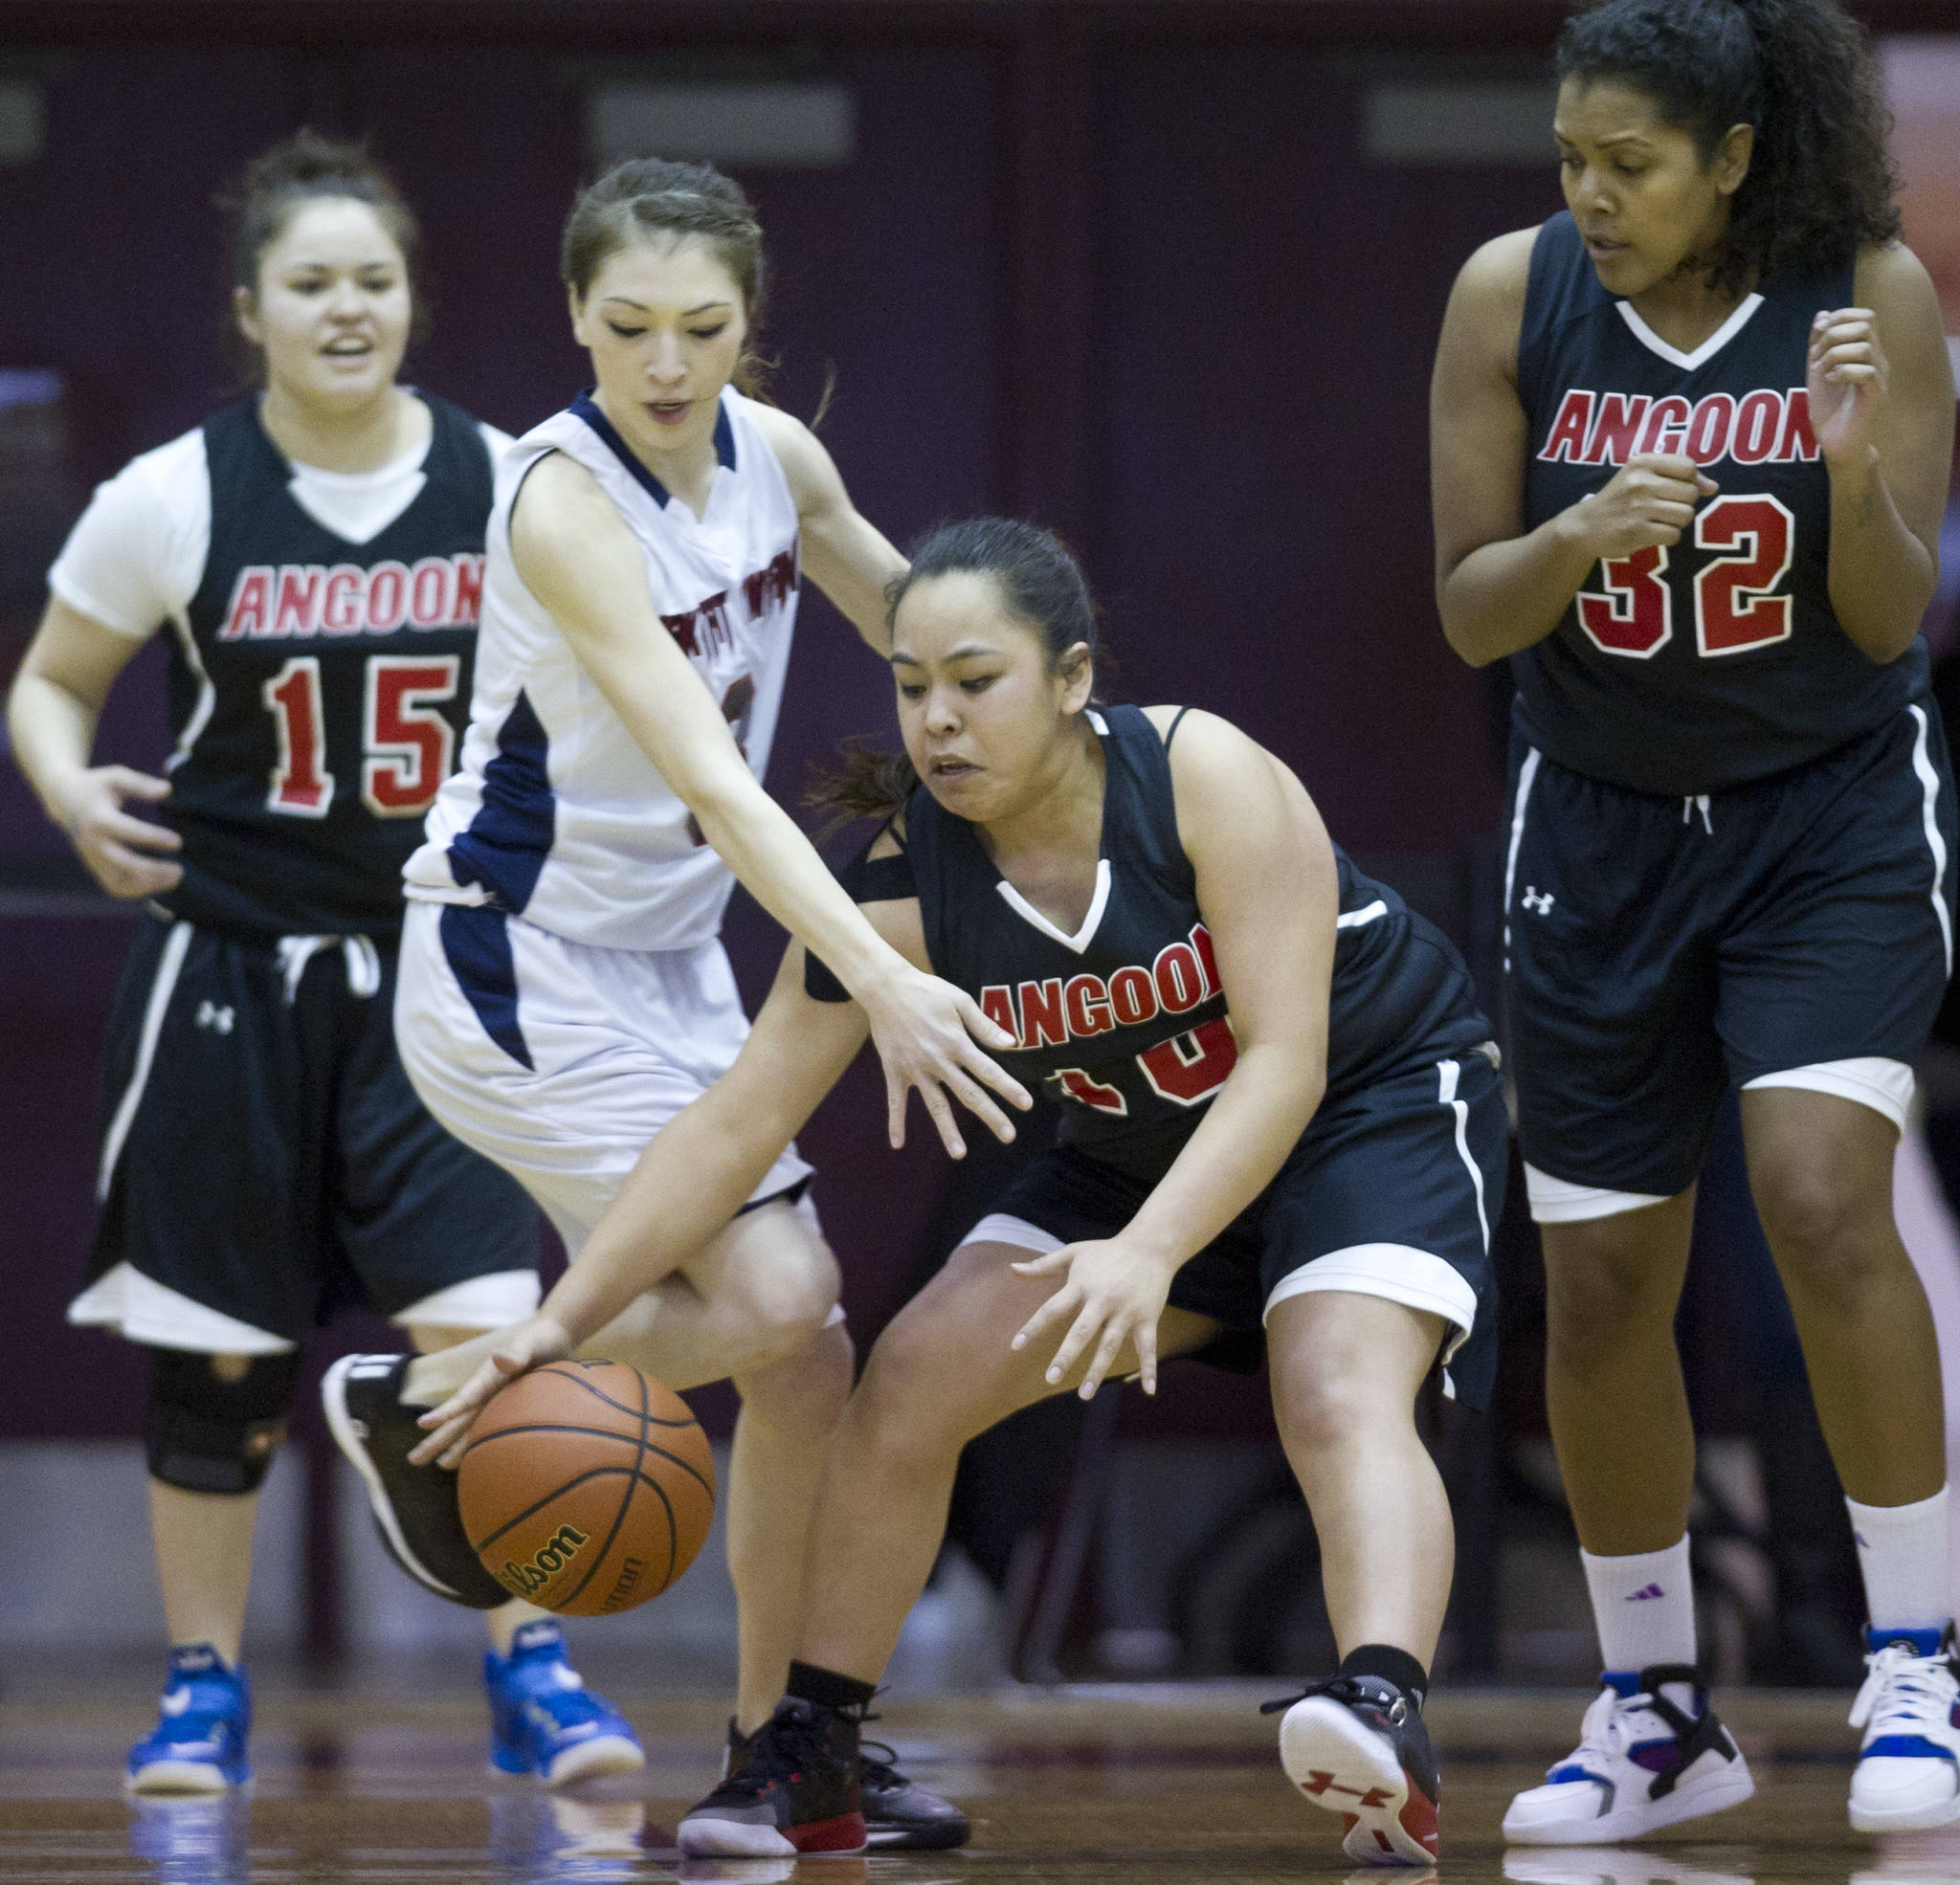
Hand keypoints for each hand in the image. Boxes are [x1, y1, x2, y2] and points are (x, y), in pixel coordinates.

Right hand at [54, 766, 182, 898]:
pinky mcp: (94, 866)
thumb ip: (141, 783)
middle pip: (123, 863)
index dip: (154, 838)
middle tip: (180, 870)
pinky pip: (114, 886)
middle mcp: (92, 842)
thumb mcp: (116, 777)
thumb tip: (167, 790)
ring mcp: (92, 857)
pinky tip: (160, 883)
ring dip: (148, 885)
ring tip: (175, 879)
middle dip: (153, 870)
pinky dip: (137, 890)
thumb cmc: (97, 786)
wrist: (64, 799)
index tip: (178, 842)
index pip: (128, 832)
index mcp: (98, 818)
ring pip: (118, 881)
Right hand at [409, 1314, 573, 1468]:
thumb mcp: (530, 1344)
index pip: (464, 1398)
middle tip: (413, 1459)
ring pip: (472, 1429)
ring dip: (456, 1447)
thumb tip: (497, 1357)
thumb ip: (516, 1353)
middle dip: (438, 1439)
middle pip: (460, 1419)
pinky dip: (482, 1444)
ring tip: (439, 1464)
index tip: (424, 1424)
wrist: (557, 1337)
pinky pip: (493, 1429)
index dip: (446, 1412)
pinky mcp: (511, 1409)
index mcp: (488, 1377)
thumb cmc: (542, 1338)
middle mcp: (488, 1392)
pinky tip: (475, 1459)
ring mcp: (497, 1402)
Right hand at [857, 962, 1031, 1157]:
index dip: (1009, 1088)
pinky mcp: (894, 1071)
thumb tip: (1012, 1044)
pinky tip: (897, 1144)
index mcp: (957, 1043)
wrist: (884, 987)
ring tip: (959, 1154)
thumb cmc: (927, 991)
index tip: (1026, 1105)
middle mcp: (938, 1060)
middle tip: (1009, 1136)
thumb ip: (984, 1026)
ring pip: (935, 1105)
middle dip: (991, 1116)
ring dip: (947, 1130)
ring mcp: (915, 1069)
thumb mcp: (960, 1001)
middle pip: (969, 1093)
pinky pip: (895, 1101)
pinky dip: (895, 1122)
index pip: (989, 1071)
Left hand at [1009, 1237, 1178, 1398]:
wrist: (1150, 1246)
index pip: (1051, 1309)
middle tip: (1051, 1378)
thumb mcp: (1073, 1253)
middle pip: (1081, 1331)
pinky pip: (1148, 1347)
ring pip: (1110, 1344)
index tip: (1015, 1347)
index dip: (1033, 1327)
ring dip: (1097, 1370)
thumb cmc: (1106, 1252)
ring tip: (1084, 1395)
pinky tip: (1148, 1391)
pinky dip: (1149, 1368)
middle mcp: (1102, 1300)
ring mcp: (1126, 1311)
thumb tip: (1012, 1269)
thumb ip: (1042, 1265)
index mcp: (1081, 1286)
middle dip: (1066, 1355)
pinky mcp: (1147, 1318)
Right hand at [1563, 452, 1717, 561]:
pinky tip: (1652, 534)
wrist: (1584, 527)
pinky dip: (1667, 537)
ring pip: (1686, 515)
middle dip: (1683, 504)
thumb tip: (1713, 487)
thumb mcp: (1642, 478)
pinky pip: (1673, 535)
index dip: (1689, 480)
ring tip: (1658, 521)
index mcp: (1642, 463)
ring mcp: (1638, 507)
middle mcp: (1640, 482)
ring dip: (1677, 522)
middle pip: (1691, 493)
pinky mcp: (1636, 531)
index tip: (1674, 490)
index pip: (1688, 466)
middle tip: (1663, 509)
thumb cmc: (1619, 500)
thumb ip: (1678, 477)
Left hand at [1808, 307, 1886, 465]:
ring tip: (1822, 371)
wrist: (1835, 442)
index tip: (1818, 334)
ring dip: (1835, 354)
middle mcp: (1877, 360)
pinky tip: (1829, 381)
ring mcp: (1879, 377)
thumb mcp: (1817, 370)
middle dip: (1834, 334)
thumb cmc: (1829, 408)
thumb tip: (1822, 314)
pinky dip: (1842, 372)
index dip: (1841, 316)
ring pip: (1865, 346)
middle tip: (1817, 355)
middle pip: (1866, 325)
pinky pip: (1866, 372)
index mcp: (1866, 351)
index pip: (1866, 316)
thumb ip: (1818, 343)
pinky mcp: (1876, 396)